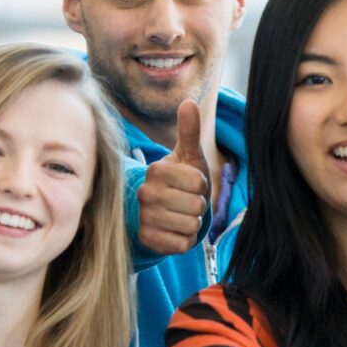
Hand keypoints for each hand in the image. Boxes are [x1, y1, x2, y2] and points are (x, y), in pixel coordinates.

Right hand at [137, 99, 211, 257]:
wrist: (162, 210)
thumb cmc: (181, 181)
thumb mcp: (188, 156)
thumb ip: (190, 131)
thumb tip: (189, 102)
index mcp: (156, 170)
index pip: (199, 182)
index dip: (201, 185)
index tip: (190, 184)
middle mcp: (146, 193)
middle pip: (197, 206)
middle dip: (198, 205)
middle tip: (185, 201)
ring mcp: (144, 218)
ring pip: (191, 225)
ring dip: (192, 223)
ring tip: (180, 215)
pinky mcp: (147, 240)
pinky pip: (182, 244)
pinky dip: (185, 240)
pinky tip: (174, 230)